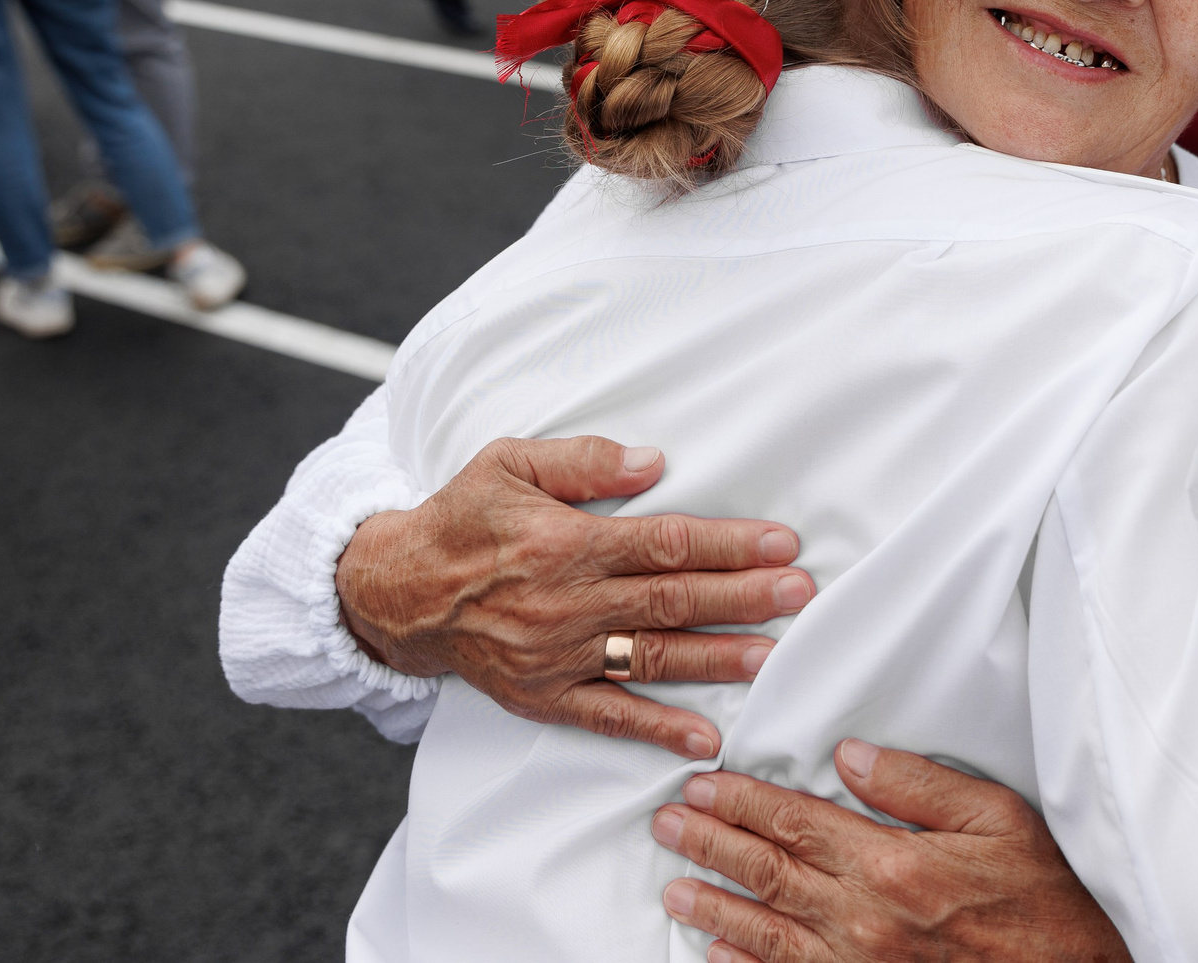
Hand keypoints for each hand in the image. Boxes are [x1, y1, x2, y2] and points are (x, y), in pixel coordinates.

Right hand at [336, 436, 813, 759]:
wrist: (398, 592)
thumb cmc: (462, 520)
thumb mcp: (509, 464)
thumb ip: (583, 461)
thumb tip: (654, 462)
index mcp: (566, 544)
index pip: (663, 542)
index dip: (726, 543)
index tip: (779, 543)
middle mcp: (567, 603)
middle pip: (671, 600)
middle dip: (741, 597)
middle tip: (799, 594)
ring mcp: (558, 656)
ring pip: (651, 658)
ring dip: (716, 657)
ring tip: (772, 655)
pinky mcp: (545, 696)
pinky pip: (608, 716)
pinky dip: (656, 729)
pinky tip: (703, 736)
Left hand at [654, 740, 1129, 962]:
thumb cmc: (1043, 899)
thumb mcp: (998, 819)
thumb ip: (918, 784)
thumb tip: (850, 756)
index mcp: (892, 864)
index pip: (796, 822)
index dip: (742, 801)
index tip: (703, 785)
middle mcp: (864, 919)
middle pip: (768, 873)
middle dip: (711, 844)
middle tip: (667, 823)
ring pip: (766, 933)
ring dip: (714, 906)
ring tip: (673, 887)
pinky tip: (715, 954)